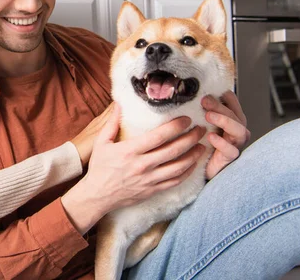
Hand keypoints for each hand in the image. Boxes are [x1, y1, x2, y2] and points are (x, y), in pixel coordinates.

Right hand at [62, 105, 205, 233]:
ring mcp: (149, 180)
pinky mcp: (153, 191)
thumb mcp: (102, 142)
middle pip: (174, 150)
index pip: (159, 136)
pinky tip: (193, 164)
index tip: (187, 119)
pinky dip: (187, 172)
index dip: (176, 126)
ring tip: (202, 145)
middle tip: (201, 129)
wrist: (97, 196)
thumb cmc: (99, 167)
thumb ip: (112, 122)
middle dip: (191, 138)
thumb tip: (119, 103)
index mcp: (130, 151)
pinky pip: (175, 181)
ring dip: (193, 155)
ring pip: (179, 167)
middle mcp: (142, 165)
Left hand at [202, 91, 250, 179]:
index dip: (224, 96)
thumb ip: (198, 110)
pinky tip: (210, 136)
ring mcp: (235, 144)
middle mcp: (236, 129)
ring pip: (238, 130)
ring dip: (224, 120)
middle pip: (234, 114)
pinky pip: (231, 150)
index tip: (209, 91)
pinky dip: (221, 143)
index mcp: (230, 118)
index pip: (233, 102)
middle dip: (219, 106)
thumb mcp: (199, 123)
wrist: (200, 167)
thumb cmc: (201, 142)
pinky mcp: (230, 158)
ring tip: (208, 116)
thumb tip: (185, 95)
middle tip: (204, 101)